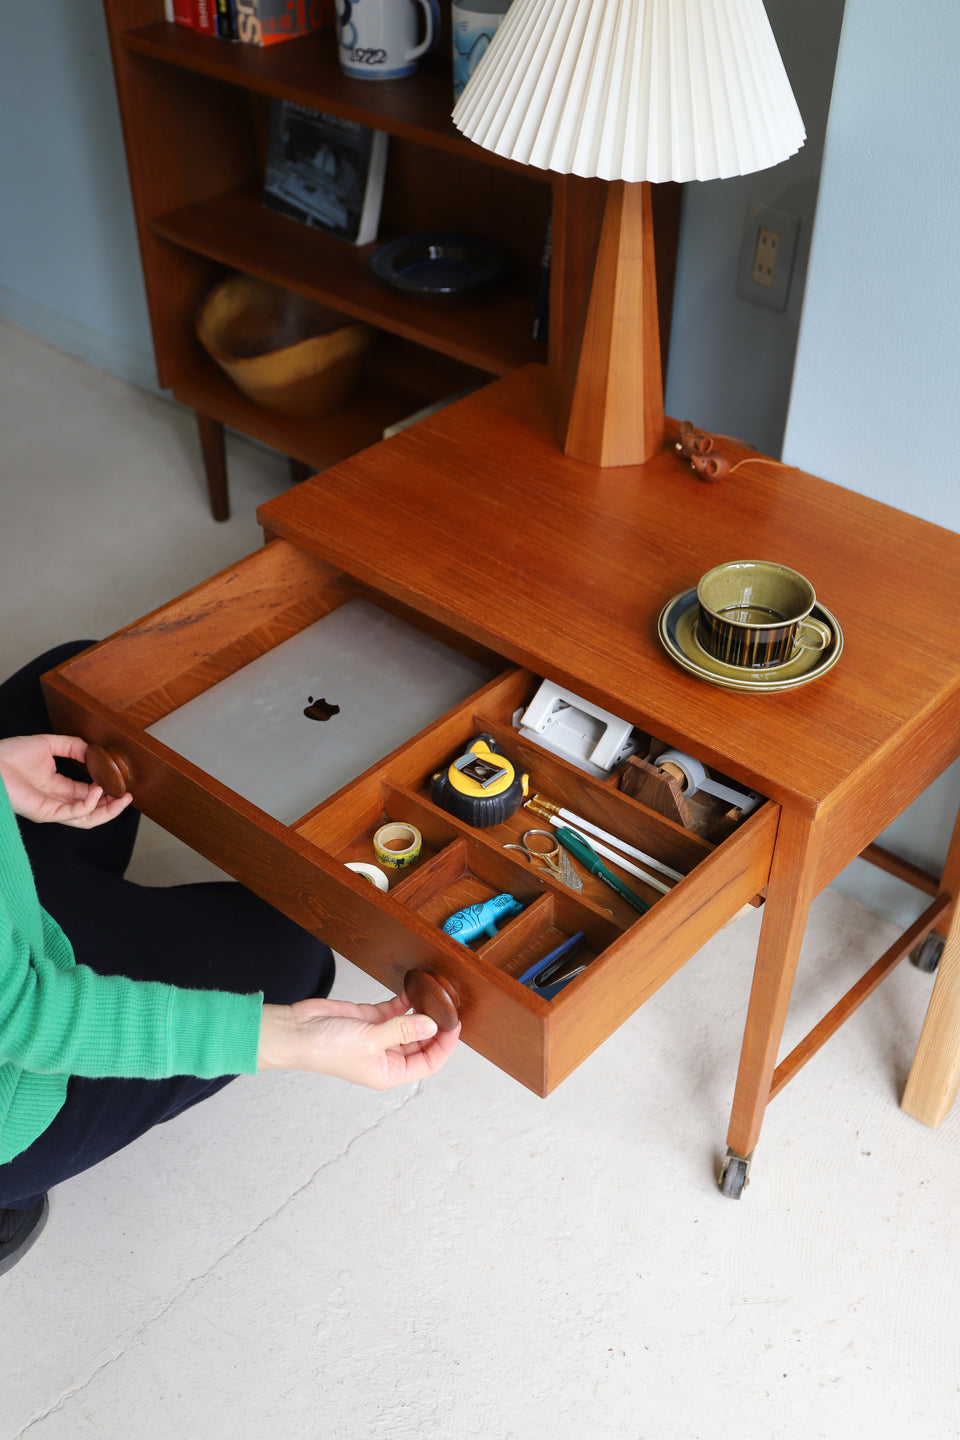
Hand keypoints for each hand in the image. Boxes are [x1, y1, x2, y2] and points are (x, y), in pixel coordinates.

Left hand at [0, 734, 132, 826]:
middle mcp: (56, 801)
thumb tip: (94, 751)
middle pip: (92, 811)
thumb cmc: (9, 754)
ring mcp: (51, 809)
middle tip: (129, 795)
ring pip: (86, 818)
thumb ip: (72, 746)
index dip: (107, 790)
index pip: (88, 794)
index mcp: (57, 787)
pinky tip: (98, 791)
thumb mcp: (48, 745)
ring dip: (107, 810)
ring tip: (123, 797)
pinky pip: (73, 814)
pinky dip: (89, 804)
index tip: (122, 781)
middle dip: (113, 805)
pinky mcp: (45, 813)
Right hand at [257, 990, 459, 1089]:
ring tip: (436, 994)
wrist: (295, 1031)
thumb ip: (402, 1030)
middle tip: (449, 1005)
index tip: (454, 1024)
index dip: (445, 1045)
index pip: (428, 1063)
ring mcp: (379, 1037)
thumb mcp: (370, 1041)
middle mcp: (387, 1057)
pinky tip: (416, 988)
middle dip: (436, 1026)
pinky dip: (406, 1000)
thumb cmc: (324, 1049)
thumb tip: (432, 1024)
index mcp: (389, 1073)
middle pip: (422, 1043)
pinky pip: (396, 1009)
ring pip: (411, 1024)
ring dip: (423, 1011)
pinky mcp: (370, 1019)